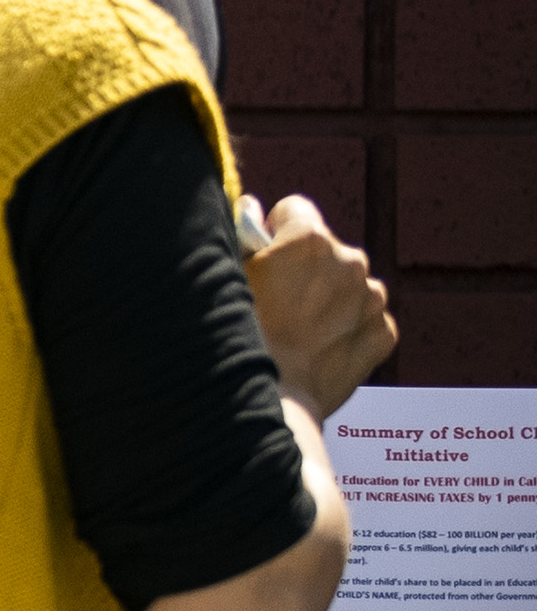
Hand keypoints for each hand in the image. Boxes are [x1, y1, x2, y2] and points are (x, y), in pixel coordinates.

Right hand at [246, 193, 395, 419]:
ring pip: (349, 285)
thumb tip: (252, 210)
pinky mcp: (383, 333)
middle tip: (275, 302)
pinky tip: (317, 348)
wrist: (274, 401)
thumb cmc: (240, 335)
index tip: (263, 257)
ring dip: (328, 298)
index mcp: (310, 239)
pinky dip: (346, 329)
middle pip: (325, 250)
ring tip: (296, 329)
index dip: (273, 232)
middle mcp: (350, 261)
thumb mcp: (227, 276)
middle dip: (305, 268)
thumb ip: (242, 235)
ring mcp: (372, 299)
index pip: (294, 209)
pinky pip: (365, 319)